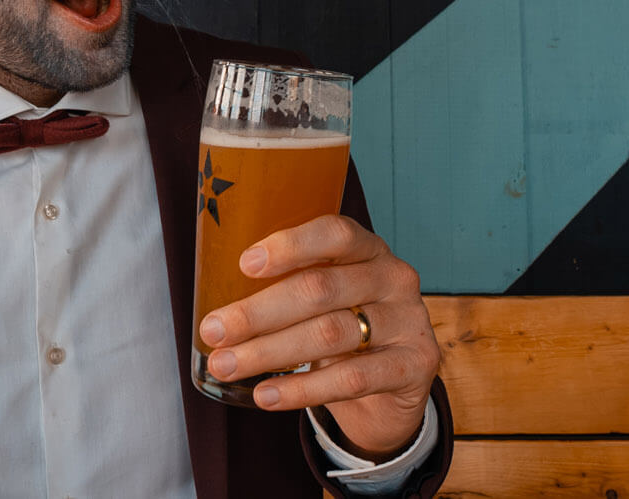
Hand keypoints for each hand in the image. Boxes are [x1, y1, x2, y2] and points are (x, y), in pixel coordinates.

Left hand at [198, 215, 439, 458]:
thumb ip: (289, 288)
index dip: (290, 246)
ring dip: (269, 352)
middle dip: (259, 312)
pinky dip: (302, 389)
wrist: (394, 385)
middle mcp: (393, 276)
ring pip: (330, 334)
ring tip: (226, 366)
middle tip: (213, 331)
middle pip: (321, 288)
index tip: (244, 264)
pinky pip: (352, 379)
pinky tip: (266, 394)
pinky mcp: (415, 364)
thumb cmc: (345, 329)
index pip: (334, 234)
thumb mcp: (325, 300)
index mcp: (368, 248)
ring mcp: (408, 320)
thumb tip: (217, 306)